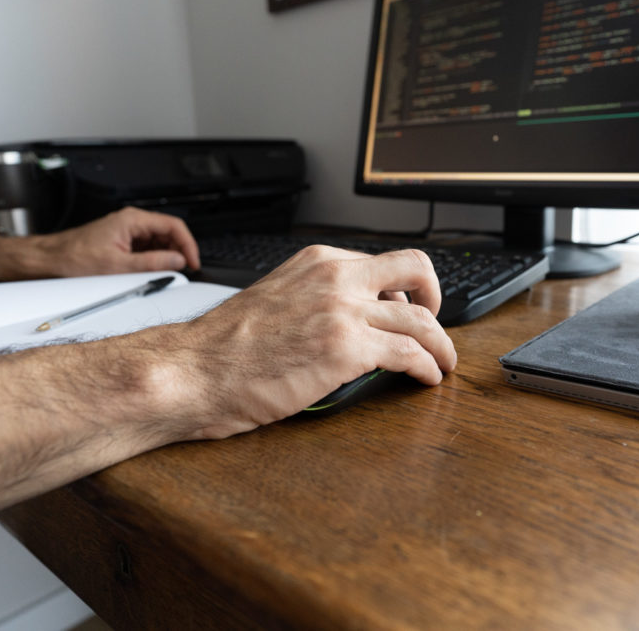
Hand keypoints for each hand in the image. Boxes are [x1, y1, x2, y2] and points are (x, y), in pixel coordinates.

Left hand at [0, 207, 200, 279]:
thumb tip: (177, 261)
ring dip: (165, 258)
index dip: (188, 245)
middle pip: (168, 234)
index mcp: (132, 220)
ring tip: (162, 274)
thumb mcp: (118, 266)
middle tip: (181, 271)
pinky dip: (152, 261)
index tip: (192, 262)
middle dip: (177, 252)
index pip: (173, 226)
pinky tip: (149, 272)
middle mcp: (131, 222)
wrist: (49, 261)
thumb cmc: (74, 259)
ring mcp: (127, 232)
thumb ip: (152, 263)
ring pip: (158, 243)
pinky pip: (146, 250)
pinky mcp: (122, 243)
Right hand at [153, 245, 457, 438]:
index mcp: (317, 260)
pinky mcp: (348, 349)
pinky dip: (428, 367)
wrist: (196, 370)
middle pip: (416, 271)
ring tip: (442, 363)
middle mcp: (336, 276)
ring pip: (422, 318)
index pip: (382, 261)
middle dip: (437, 298)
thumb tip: (346, 317)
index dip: (405, 287)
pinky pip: (410, 353)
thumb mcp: (276, 298)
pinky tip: (426, 378)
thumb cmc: (225, 346)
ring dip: (441, 345)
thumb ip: (315, 297)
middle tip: (436, 325)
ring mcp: (344, 310)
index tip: (408, 307)